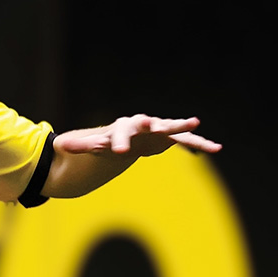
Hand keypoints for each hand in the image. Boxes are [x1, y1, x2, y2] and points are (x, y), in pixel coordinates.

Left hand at [58, 114, 221, 157]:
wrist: (127, 139)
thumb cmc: (109, 142)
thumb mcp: (94, 145)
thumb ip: (80, 145)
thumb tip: (62, 145)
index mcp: (124, 127)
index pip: (120, 133)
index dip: (119, 141)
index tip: (119, 152)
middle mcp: (144, 125)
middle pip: (150, 124)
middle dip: (155, 125)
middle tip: (158, 127)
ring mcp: (159, 130)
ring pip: (173, 129)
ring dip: (184, 129)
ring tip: (196, 125)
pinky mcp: (170, 139)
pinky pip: (186, 141)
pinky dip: (199, 144)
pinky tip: (216, 148)